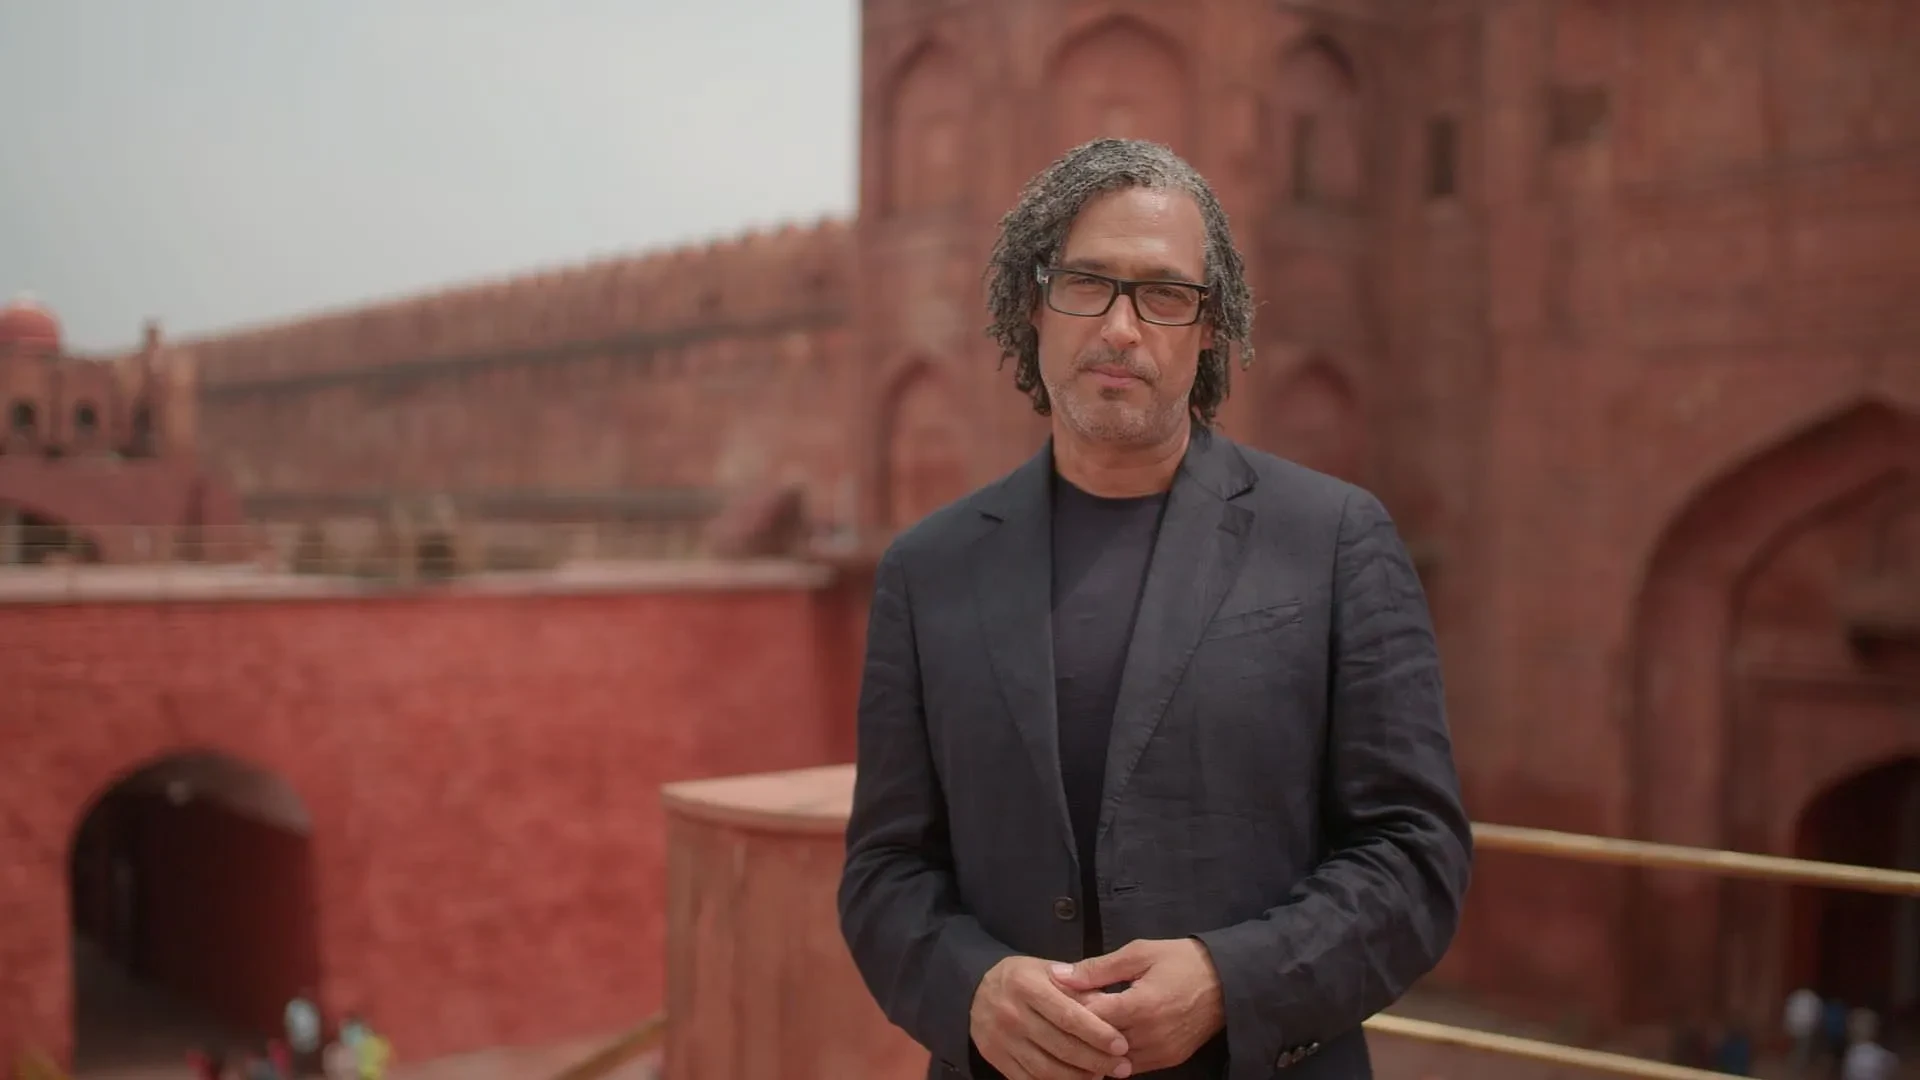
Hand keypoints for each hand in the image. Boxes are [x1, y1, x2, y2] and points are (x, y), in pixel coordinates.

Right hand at [970, 956, 1134, 1079]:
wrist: (977, 990)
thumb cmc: (1023, 978)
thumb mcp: (1047, 970)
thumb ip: (1078, 987)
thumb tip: (1111, 1006)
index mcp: (1026, 986)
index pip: (1068, 1016)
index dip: (1097, 1034)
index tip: (1121, 1045)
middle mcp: (1011, 1014)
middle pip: (1060, 1046)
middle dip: (1096, 1060)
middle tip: (1122, 1067)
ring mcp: (1001, 1040)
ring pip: (1046, 1069)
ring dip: (1079, 1077)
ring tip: (1102, 1076)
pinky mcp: (996, 1059)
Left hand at [1051, 939, 1224, 1073]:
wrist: (1229, 982)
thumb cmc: (1182, 961)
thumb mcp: (1140, 953)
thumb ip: (1098, 968)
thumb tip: (1059, 975)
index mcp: (1140, 1006)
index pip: (1089, 1017)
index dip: (1068, 1006)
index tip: (1056, 995)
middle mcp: (1149, 1036)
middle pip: (1097, 1042)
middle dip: (1078, 1027)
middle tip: (1064, 1012)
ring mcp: (1159, 1053)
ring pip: (1111, 1061)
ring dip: (1095, 1046)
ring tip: (1084, 1026)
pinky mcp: (1168, 1061)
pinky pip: (1131, 1067)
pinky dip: (1114, 1057)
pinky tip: (1104, 1040)